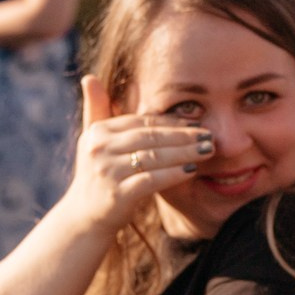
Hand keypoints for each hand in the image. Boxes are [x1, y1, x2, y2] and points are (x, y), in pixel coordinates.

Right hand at [58, 76, 213, 232]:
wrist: (84, 216)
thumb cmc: (96, 174)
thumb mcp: (92, 140)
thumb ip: (96, 109)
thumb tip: (90, 77)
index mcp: (98, 132)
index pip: (142, 121)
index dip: (172, 121)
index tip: (196, 123)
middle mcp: (99, 149)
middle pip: (151, 137)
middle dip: (184, 136)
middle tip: (209, 136)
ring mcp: (107, 172)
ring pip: (154, 156)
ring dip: (185, 153)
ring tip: (208, 150)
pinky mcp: (117, 195)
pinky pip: (152, 180)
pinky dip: (174, 174)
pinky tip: (192, 171)